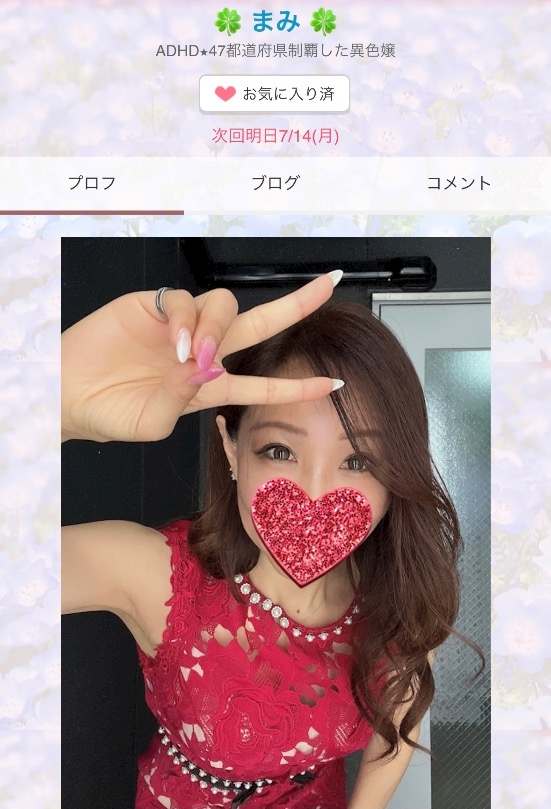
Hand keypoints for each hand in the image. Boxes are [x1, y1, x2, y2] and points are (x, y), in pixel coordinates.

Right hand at [62, 274, 340, 442]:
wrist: (69, 394)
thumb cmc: (109, 414)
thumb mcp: (154, 424)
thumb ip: (184, 400)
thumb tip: (207, 368)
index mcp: (208, 387)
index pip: (262, 385)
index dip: (297, 385)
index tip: (333, 384)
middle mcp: (203, 352)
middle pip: (259, 324)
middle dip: (296, 305)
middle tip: (327, 286)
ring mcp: (181, 328)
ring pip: (224, 308)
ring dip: (218, 329)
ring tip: (196, 356)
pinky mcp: (155, 306)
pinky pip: (184, 301)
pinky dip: (186, 321)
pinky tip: (175, 344)